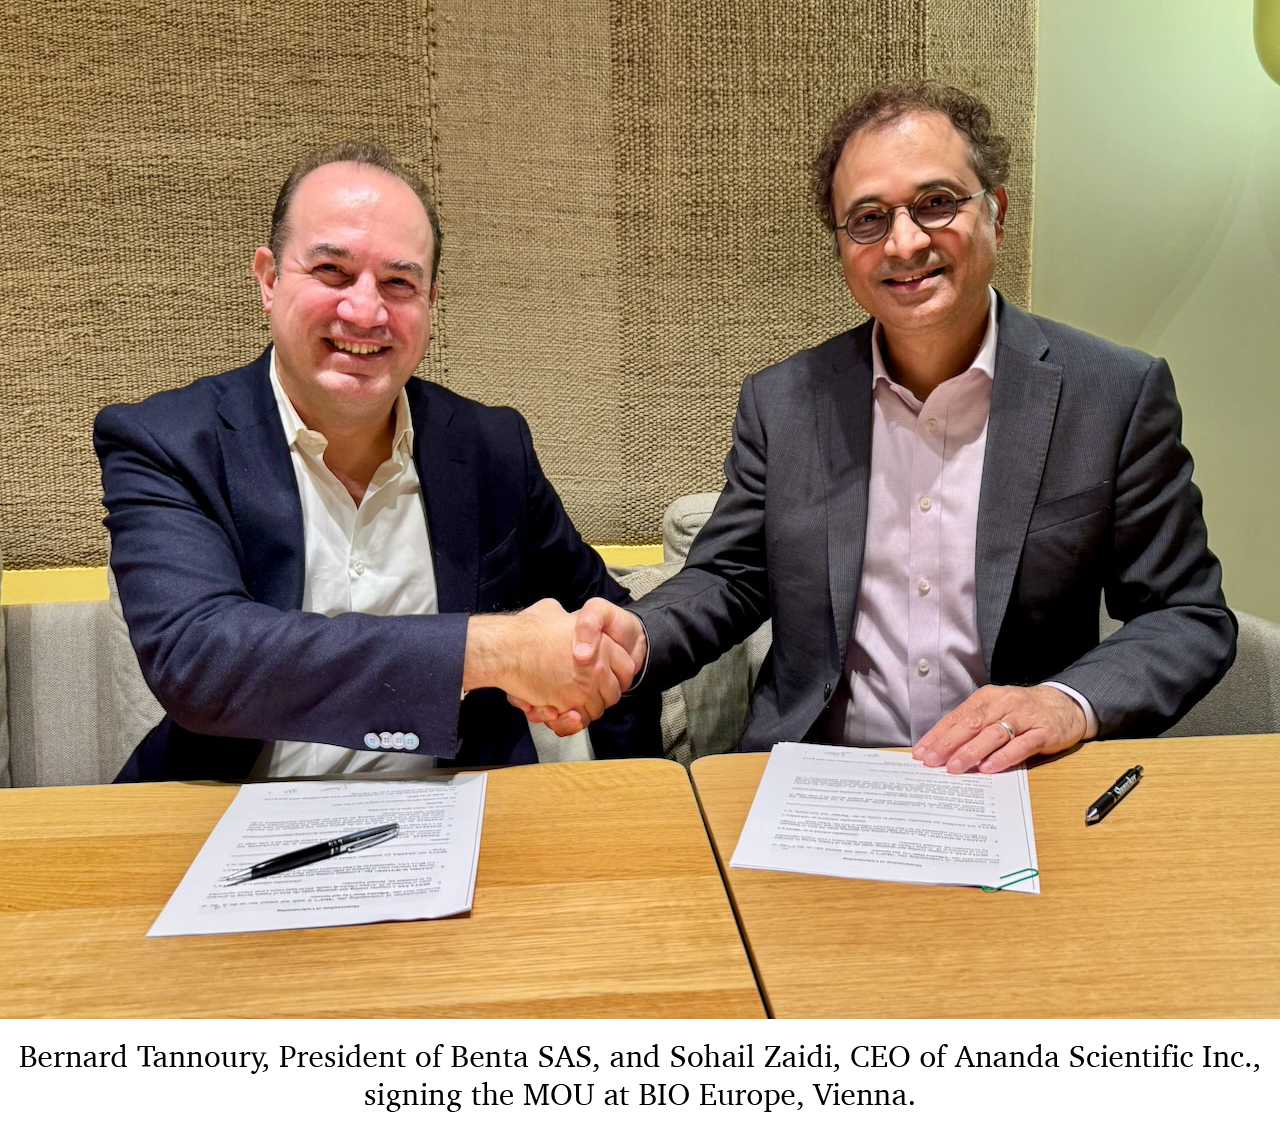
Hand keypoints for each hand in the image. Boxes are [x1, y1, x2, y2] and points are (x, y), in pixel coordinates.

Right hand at [512, 600, 647, 735]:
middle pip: (614, 692)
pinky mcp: (565, 706)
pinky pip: (578, 721)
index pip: (627, 666)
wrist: (506, 650)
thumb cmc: (528, 630)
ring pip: (597, 709)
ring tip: (573, 700)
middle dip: (604, 694)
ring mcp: (583, 690)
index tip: (609, 675)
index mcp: (603, 645)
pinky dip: (571, 720)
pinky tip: (561, 710)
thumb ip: (568, 618)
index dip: (619, 672)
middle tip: (590, 690)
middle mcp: (597, 669)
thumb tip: (566, 617)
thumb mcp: (554, 610)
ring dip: (587, 708)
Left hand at [912, 684, 1086, 773]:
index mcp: (987, 697)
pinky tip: (988, 767)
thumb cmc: (1022, 712)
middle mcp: (1004, 703)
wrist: (1065, 705)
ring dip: (972, 751)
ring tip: (955, 767)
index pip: (957, 716)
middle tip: (932, 760)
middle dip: (949, 743)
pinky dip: (1003, 756)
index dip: (938, 734)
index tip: (921, 752)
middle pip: (972, 723)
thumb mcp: (996, 711)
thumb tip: (942, 748)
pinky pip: (1021, 745)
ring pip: (994, 733)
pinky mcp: (1044, 732)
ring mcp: (1025, 717)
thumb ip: (973, 726)